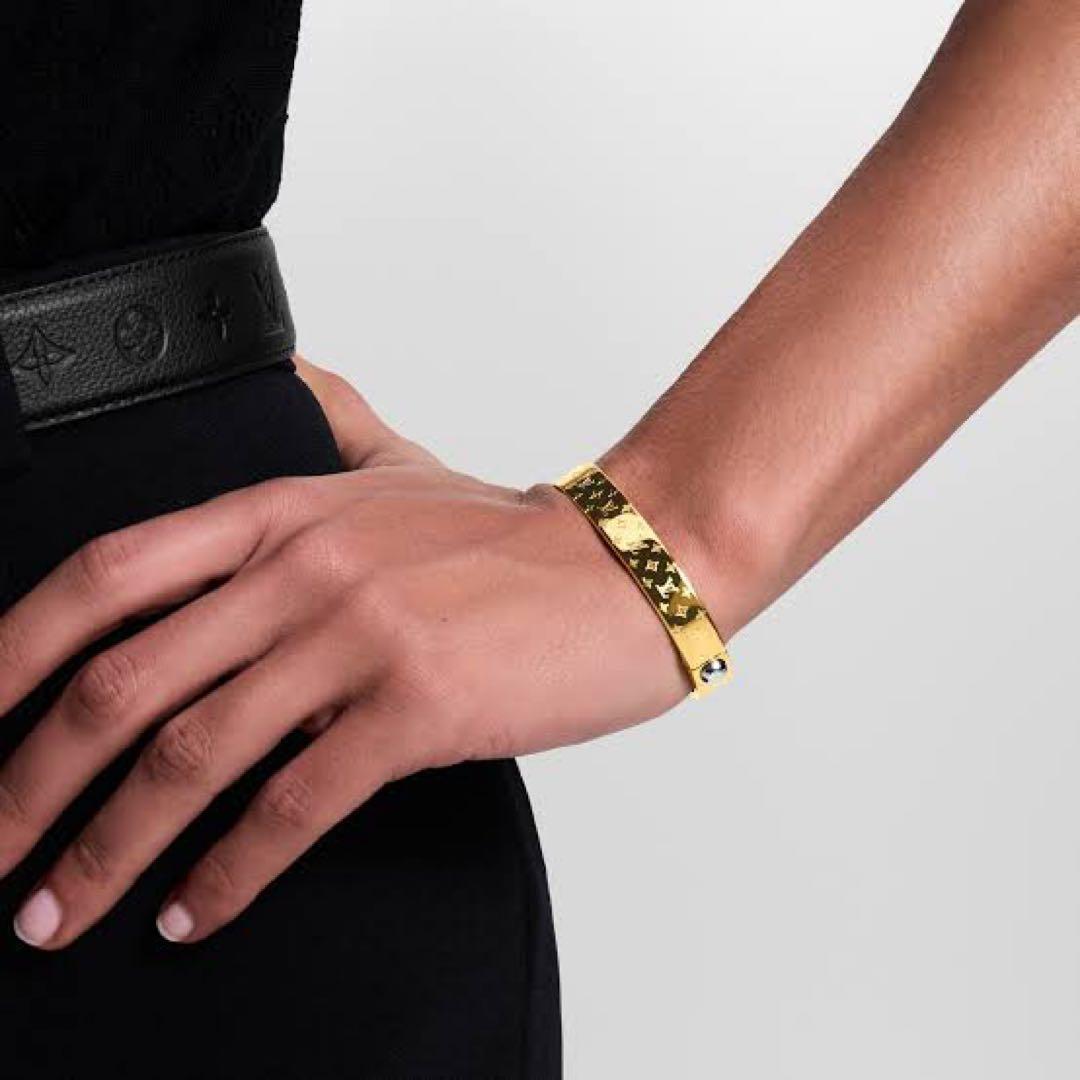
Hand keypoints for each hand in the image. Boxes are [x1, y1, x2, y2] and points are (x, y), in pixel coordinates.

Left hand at [0, 358, 688, 947]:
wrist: (632, 562)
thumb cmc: (516, 534)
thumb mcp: (404, 464)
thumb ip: (333, 420)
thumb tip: (289, 384)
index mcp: (284, 511)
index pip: (107, 574)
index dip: (11, 653)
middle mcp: (303, 567)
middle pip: (121, 681)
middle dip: (29, 783)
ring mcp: (357, 634)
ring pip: (189, 754)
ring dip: (107, 850)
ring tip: (58, 912)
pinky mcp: (415, 704)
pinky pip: (291, 803)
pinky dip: (228, 870)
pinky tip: (193, 912)